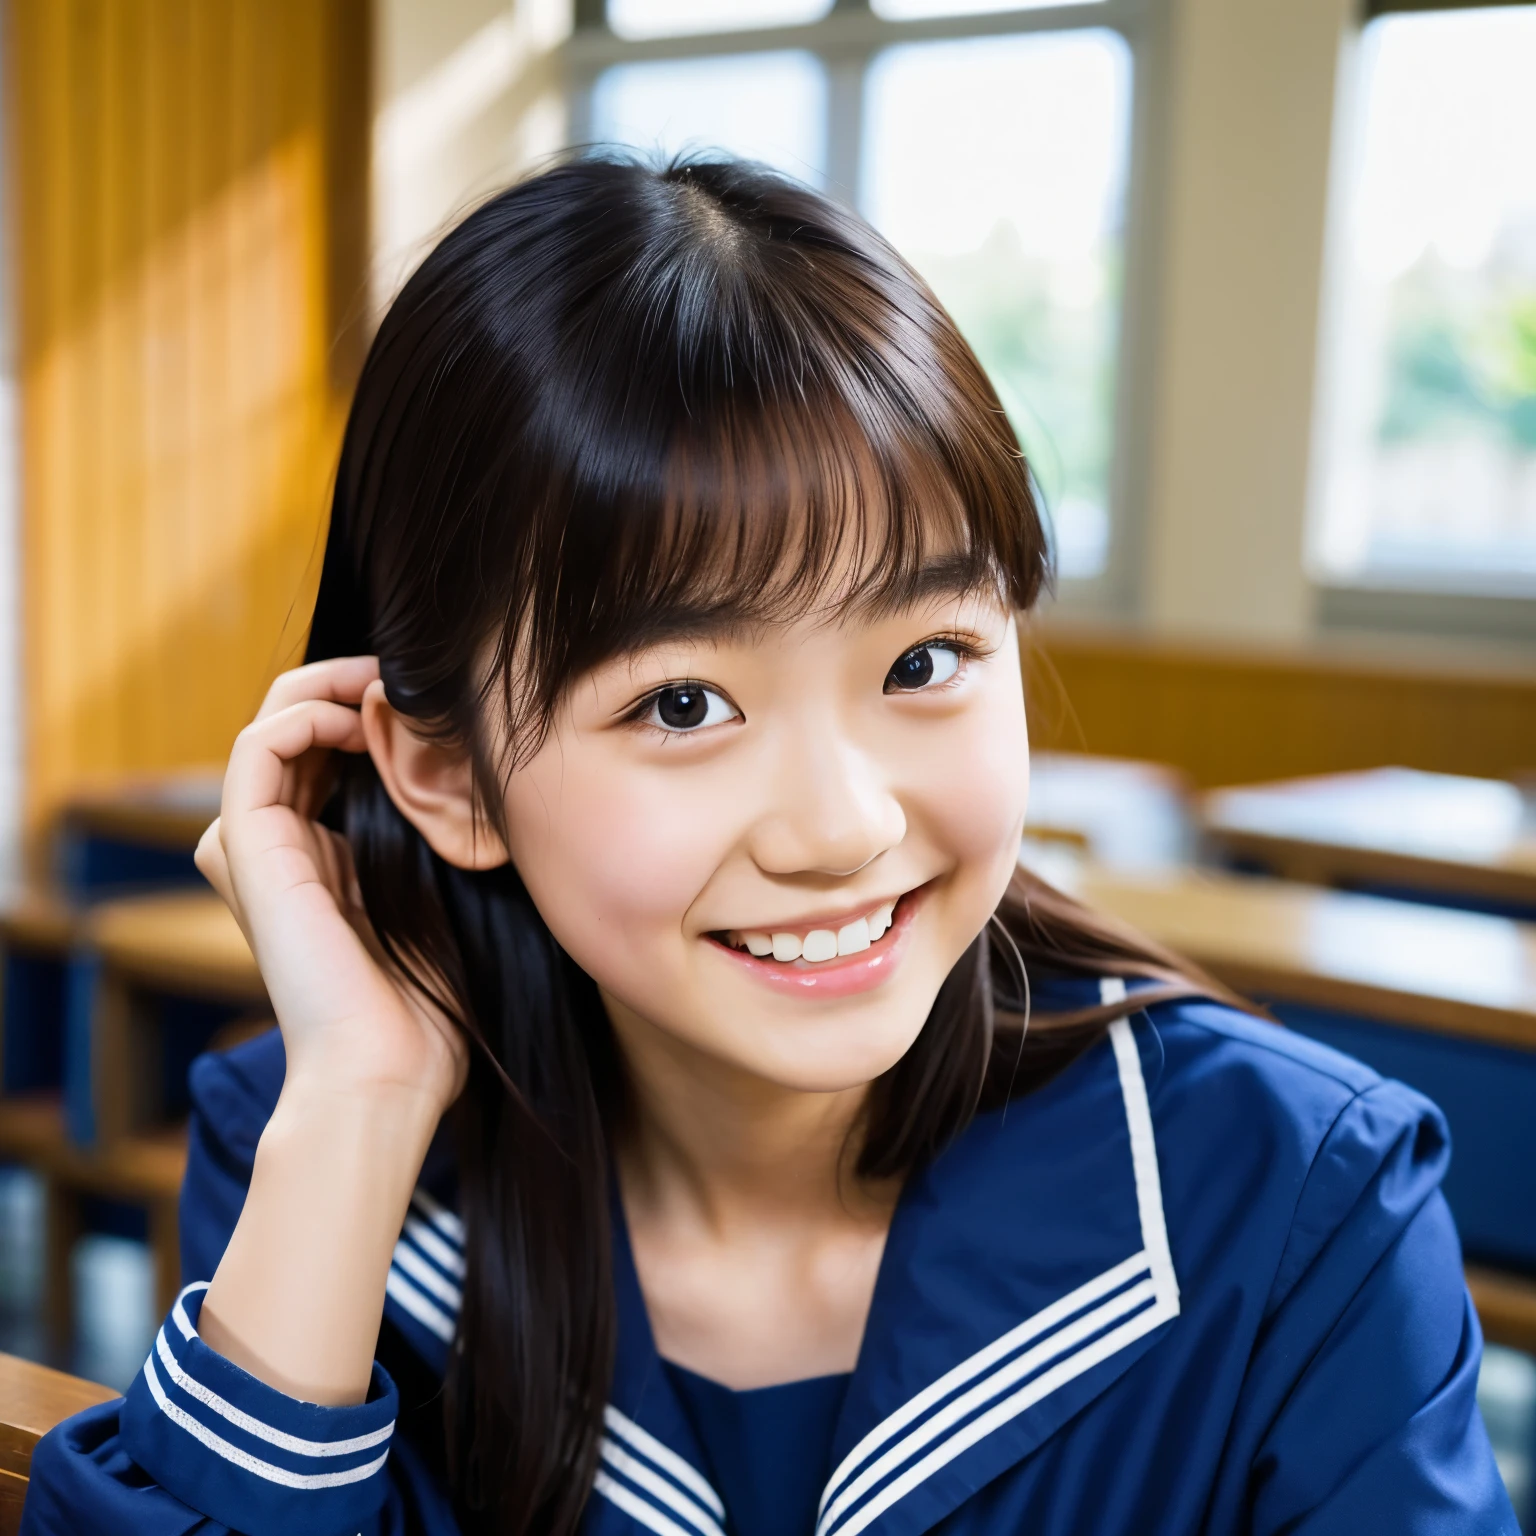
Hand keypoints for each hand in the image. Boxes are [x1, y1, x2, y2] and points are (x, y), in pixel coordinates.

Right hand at [196, 657, 468, 1115]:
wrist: (384, 1069)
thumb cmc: (429, 1004)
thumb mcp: (446, 899)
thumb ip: (442, 836)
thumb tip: (486, 772)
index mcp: (319, 858)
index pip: (335, 753)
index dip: (382, 713)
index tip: (444, 702)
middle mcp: (279, 845)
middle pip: (304, 728)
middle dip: (360, 688)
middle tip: (419, 678)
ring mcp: (255, 845)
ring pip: (277, 722)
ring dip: (335, 687)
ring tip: (397, 684)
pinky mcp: (244, 845)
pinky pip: (259, 745)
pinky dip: (309, 712)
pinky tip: (367, 717)